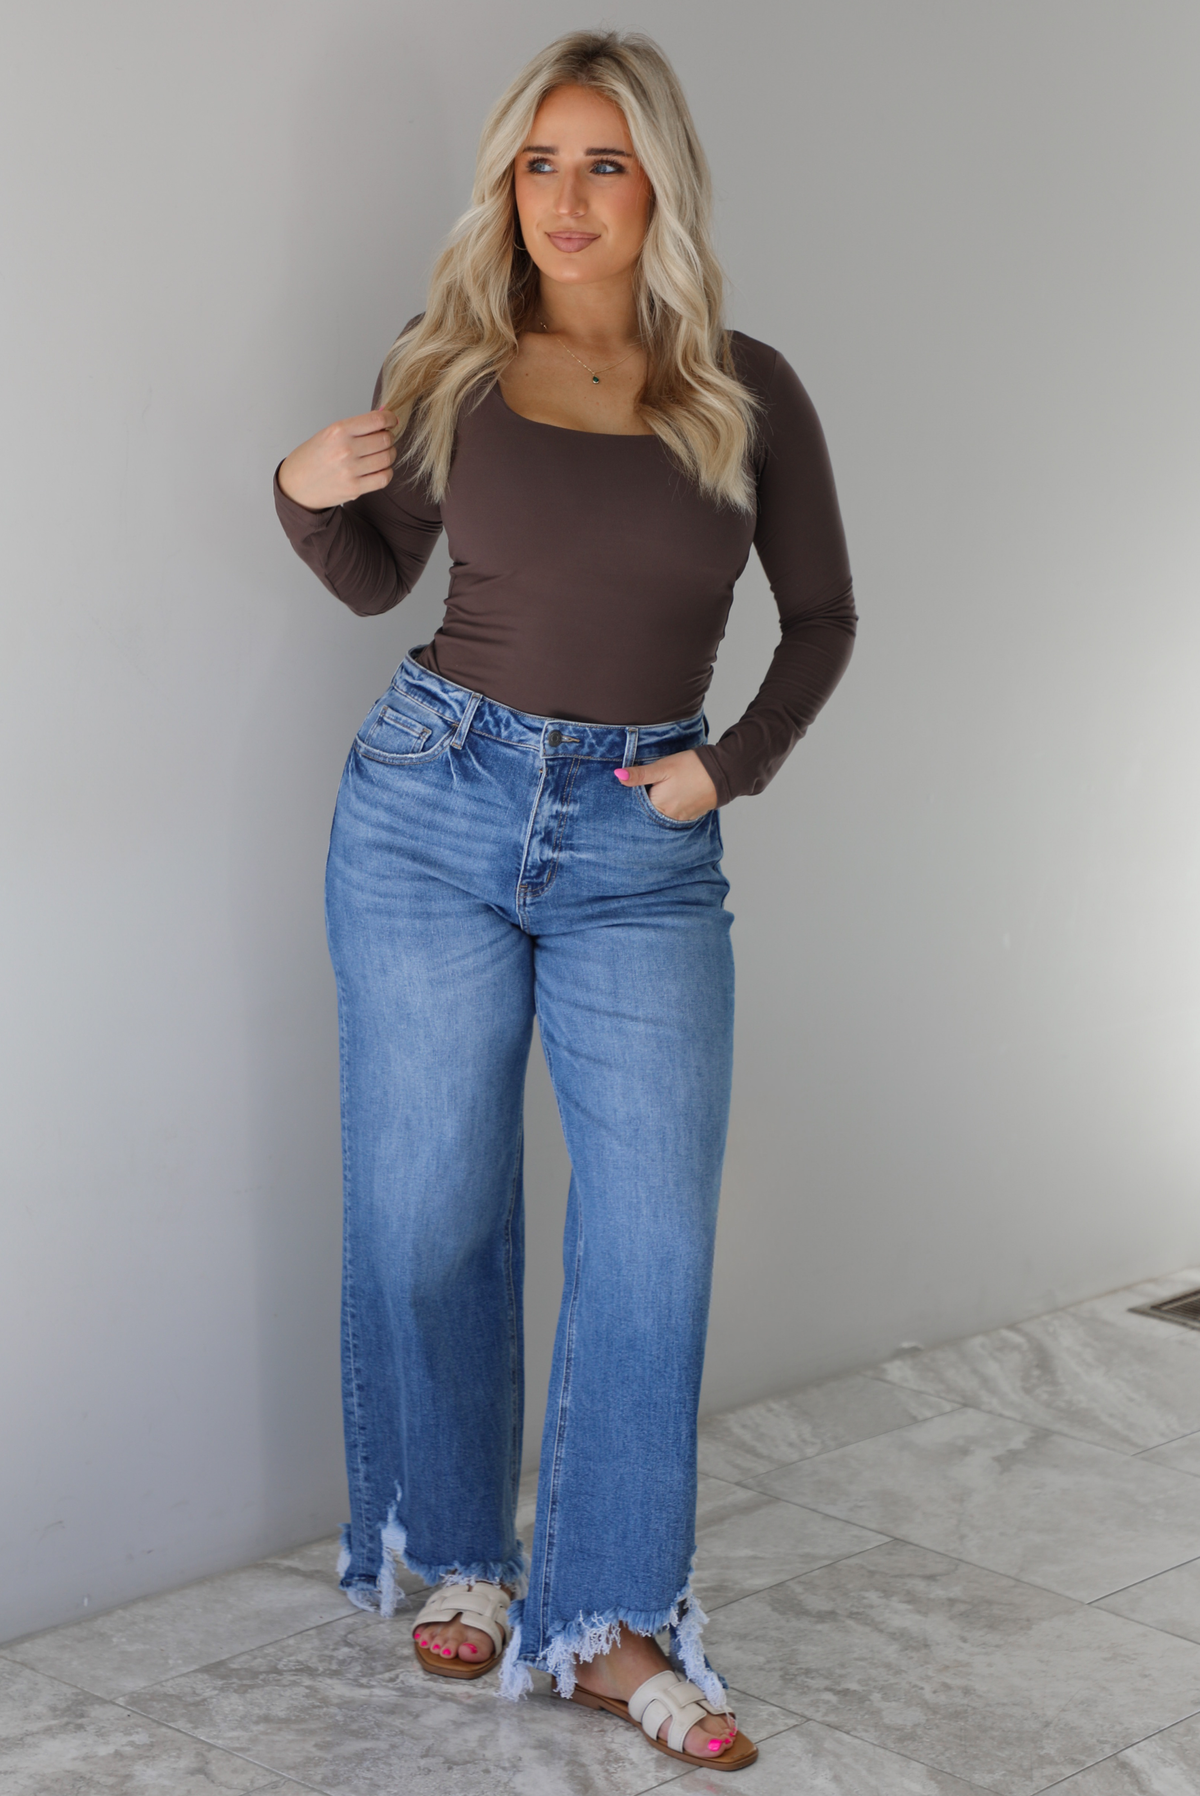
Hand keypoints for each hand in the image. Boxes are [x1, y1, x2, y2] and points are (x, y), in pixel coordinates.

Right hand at [277, 409, 398, 510]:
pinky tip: (379, 469)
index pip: (376, 420)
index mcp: (338, 431)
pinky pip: (384, 478)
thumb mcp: (329, 434)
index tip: (392, 421)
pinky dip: (386, 472)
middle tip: (384, 439)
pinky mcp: (355, 489)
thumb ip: (356, 427)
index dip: (390, 419)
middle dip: (389, 437)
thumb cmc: (313, 457)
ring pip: (387, 458)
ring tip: (382, 454)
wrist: (296, 485)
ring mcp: (350, 471)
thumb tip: (384, 419)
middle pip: (385, 439)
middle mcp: (345, 450)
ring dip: (390, 454)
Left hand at [615, 749, 718, 820]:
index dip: (637, 793)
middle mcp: (669, 817)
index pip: (637, 805)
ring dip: (662, 802)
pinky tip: (678, 793)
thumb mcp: (662, 767)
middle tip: (656, 783)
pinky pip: (677, 813)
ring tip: (668, 787)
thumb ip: (639, 775)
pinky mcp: (692, 815)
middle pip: (650, 810)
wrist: (723, 771)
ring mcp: (682, 818)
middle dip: (648, 799)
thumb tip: (617, 775)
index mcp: (658, 807)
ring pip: (664, 812)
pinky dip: (674, 805)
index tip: (641, 784)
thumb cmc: (692, 767)